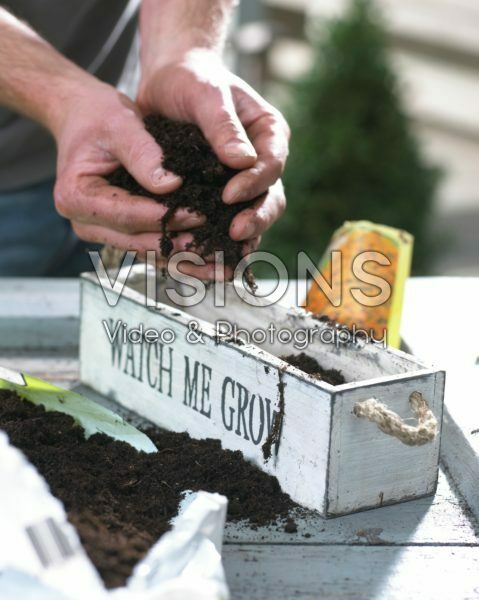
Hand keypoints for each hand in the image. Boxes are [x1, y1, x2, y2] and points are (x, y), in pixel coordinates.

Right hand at [52, 78, 216, 275]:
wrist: (84, 119)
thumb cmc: (99, 116)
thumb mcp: (120, 124)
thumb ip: (143, 154)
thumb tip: (172, 185)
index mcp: (77, 198)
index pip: (127, 215)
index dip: (165, 217)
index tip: (200, 215)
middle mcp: (86, 224)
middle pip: (140, 243)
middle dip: (182, 248)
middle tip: (221, 252)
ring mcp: (104, 233)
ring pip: (150, 253)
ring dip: (188, 261)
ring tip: (224, 267)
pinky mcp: (122, 234)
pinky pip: (154, 249)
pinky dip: (183, 255)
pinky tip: (213, 261)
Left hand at [138, 48, 288, 244]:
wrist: (169, 83)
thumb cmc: (191, 80)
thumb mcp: (206, 94)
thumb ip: (223, 126)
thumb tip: (243, 163)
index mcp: (269, 136)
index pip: (272, 166)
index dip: (254, 185)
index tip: (228, 196)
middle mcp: (261, 165)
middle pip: (269, 201)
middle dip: (254, 221)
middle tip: (233, 235)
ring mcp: (242, 185)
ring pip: (250, 221)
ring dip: (235, 244)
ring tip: (215, 259)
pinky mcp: (218, 198)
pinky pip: (222, 228)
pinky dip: (210, 246)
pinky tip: (192, 259)